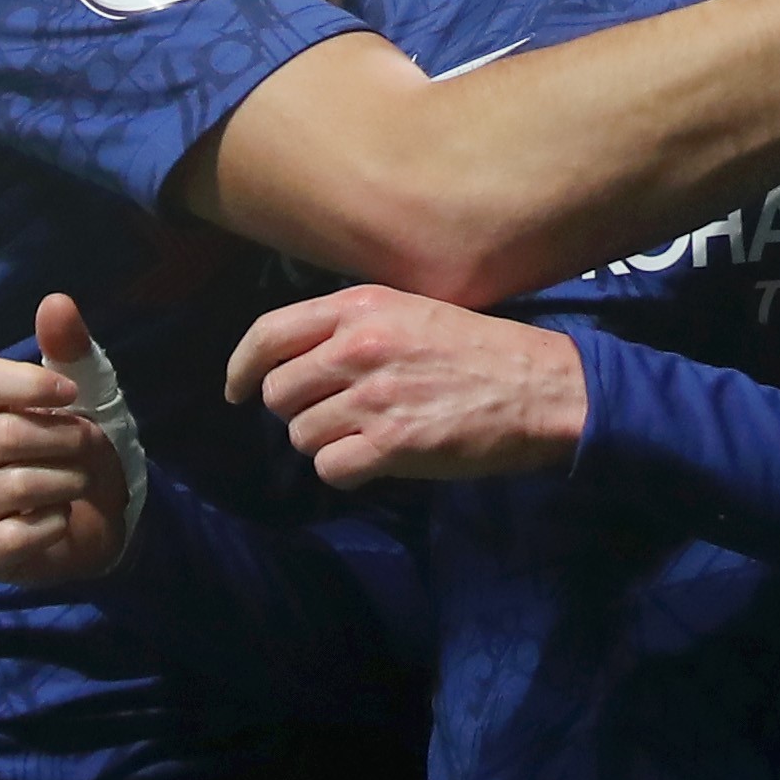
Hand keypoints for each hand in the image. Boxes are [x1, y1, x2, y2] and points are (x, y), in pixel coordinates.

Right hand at [0, 294, 135, 583]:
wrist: (94, 518)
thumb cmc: (76, 448)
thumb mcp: (86, 393)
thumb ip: (69, 350)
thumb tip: (56, 301)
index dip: (29, 384)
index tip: (73, 393)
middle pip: (2, 434)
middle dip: (64, 439)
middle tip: (87, 446)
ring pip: (12, 484)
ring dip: (66, 481)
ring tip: (78, 482)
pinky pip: (13, 534)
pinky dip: (53, 523)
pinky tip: (59, 518)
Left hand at [226, 284, 587, 486]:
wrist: (543, 388)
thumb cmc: (483, 349)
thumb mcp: (413, 312)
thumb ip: (354, 327)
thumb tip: (299, 361)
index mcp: (361, 307)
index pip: (268, 334)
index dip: (241, 368)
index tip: (236, 389)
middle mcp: (358, 348)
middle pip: (278, 393)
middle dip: (297, 412)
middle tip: (333, 417)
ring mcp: (373, 396)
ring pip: (301, 436)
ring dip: (326, 444)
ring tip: (368, 436)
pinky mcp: (392, 443)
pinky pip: (330, 469)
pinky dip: (347, 472)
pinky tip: (377, 461)